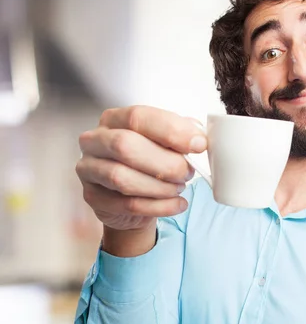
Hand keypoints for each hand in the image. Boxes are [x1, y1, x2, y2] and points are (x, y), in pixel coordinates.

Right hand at [76, 105, 206, 232]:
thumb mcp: (165, 143)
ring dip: (161, 186)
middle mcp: (95, 140)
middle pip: (125, 146)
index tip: (199, 144)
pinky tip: (177, 204)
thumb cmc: (149, 163)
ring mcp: (88, 169)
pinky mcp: (92, 197)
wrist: (131, 199)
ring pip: (122, 177)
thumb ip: (180, 135)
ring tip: (179, 188)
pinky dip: (159, 206)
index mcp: (115, 119)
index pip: (138, 117)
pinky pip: (127, 204)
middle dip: (166, 163)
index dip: (172, 130)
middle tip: (187, 172)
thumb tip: (198, 137)